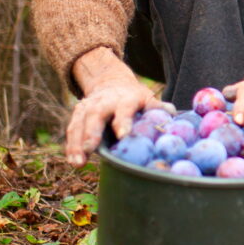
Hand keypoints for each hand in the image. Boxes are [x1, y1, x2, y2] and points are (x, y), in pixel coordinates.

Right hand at [65, 46, 168, 166]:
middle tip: (90, 149)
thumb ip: (157, 107)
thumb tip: (172, 113)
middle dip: (92, 132)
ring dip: (77, 143)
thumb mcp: (147, 98)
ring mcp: (89, 107)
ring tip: (78, 163)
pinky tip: (73, 161)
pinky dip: (71, 145)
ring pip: (79, 123)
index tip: (123, 135)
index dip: (123, 121)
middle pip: (96, 115)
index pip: (124, 109)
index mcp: (126, 99)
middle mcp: (105, 102)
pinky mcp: (78, 114)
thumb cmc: (134, 98)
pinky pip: (72, 129)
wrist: (111, 82)